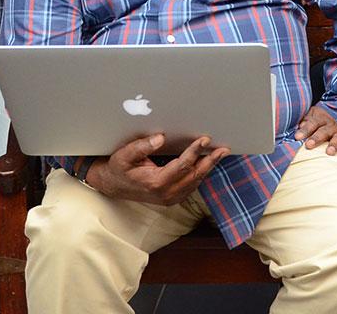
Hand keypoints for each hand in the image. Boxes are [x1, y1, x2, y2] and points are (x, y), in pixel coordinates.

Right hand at [88, 134, 228, 205]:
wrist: (113, 186)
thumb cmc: (119, 168)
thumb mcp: (125, 154)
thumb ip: (143, 146)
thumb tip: (161, 138)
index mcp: (156, 183)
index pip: (182, 165)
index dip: (195, 151)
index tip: (204, 139)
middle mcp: (166, 194)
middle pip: (194, 175)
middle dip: (210, 161)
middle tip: (223, 149)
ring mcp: (170, 198)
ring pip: (195, 182)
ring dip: (208, 167)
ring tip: (219, 153)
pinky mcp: (172, 198)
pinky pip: (191, 185)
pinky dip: (200, 174)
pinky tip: (206, 163)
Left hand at [295, 105, 336, 154]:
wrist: (330, 123)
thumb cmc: (314, 124)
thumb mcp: (307, 119)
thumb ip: (302, 124)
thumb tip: (297, 133)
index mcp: (321, 118)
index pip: (313, 122)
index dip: (305, 130)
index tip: (297, 137)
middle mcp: (332, 124)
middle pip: (324, 130)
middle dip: (317, 138)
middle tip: (309, 145)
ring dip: (334, 144)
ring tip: (329, 152)